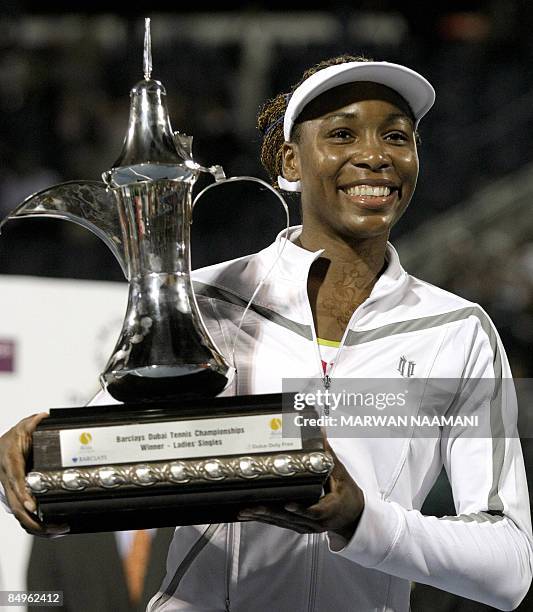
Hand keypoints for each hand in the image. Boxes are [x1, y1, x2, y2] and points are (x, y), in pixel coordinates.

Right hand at [0, 413, 68, 536]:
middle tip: (55, 525)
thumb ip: (33, 423)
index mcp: (10, 462)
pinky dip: (36, 525)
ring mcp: (10, 492)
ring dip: (38, 526)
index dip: (24, 494)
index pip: (16, 480)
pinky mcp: (16, 498)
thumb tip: (43, 417)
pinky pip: (23, 515)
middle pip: (17, 505)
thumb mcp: (23, 427)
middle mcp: (8, 480)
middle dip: (35, 519)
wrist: (0, 448)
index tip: (33, 505)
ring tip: (58, 530)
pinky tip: (52, 529)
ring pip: (19, 515)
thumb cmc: (13, 439)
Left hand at [238, 440, 363, 540]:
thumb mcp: (340, 474)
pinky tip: (250, 515)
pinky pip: (279, 523)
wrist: (352, 516)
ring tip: (245, 511)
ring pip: (282, 522)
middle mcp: (315, 522)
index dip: (300, 509)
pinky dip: (265, 519)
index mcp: (329, 510)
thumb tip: (320, 433)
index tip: (288, 504)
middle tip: (253, 506)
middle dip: (270, 512)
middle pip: (291, 518)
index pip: (313, 511)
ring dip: (263, 517)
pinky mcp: (298, 526)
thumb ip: (328, 454)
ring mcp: (306, 526)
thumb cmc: (347, 496)